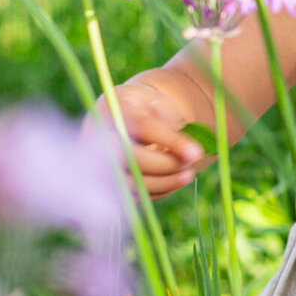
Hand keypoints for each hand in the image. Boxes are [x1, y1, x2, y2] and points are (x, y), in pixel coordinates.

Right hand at [99, 75, 208, 196]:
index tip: (196, 152)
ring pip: (133, 182)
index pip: (144, 126)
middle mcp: (100, 138)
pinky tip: (175, 180)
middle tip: (191, 162)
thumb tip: (183, 147)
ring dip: (165, 182)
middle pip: (133, 158)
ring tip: (188, 174)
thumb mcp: (157, 101)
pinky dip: (159, 191)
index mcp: (115, 110)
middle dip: (166, 164)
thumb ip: (167, 117)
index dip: (171, 141)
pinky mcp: (110, 183)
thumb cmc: (144, 107)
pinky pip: (135, 195)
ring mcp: (101, 164)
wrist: (122, 117)